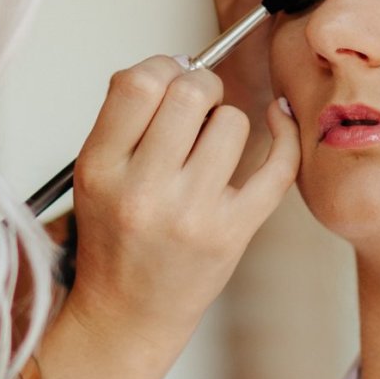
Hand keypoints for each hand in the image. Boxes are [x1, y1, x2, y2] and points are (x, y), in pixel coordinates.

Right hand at [63, 56, 300, 362]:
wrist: (129, 313)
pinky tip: (278, 119)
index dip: (161, 67)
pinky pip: (276, 165)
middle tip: (198, 106)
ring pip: (233, 122)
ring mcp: (191, 215)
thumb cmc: (116, 241)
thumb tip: (179, 65)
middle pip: (189, 95)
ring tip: (212, 145)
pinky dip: (285, 133)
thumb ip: (126, 119)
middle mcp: (143, 192)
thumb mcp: (94, 175)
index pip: (136, 84)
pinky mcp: (233, 233)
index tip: (169, 78)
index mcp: (101, 169)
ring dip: (228, 121)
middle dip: (201, 86)